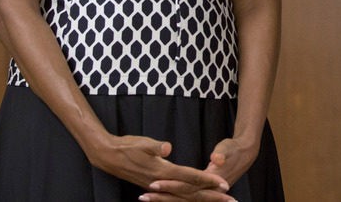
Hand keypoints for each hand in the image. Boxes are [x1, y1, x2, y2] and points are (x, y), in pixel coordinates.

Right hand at [87, 134, 230, 199]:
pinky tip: (197, 199)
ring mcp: (159, 187)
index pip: (190, 177)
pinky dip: (189, 199)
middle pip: (192, 192)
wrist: (109, 157)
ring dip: (204, 199)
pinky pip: (177, 196)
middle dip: (212, 196)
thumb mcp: (141, 142)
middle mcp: (162, 183)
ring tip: (220, 201)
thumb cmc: (127, 146)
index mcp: (162, 171)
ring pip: (185, 197)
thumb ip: (155, 146)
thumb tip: (167, 147)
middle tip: (231, 199)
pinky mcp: (156, 187)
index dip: (207, 180)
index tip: (223, 184)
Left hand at [140, 137, 257, 201]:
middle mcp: (207, 188)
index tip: (154, 184)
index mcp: (211, 177)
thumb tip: (214, 158)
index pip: (188, 183)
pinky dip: (171, 198)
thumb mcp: (228, 147)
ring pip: (182, 199)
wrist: (247, 152)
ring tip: (143, 197)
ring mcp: (205, 190)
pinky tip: (158, 196)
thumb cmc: (236, 149)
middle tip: (142, 196)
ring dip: (163, 199)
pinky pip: (185, 197)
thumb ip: (221, 153)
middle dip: (162, 197)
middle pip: (182, 195)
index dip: (170, 184)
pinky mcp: (202, 188)